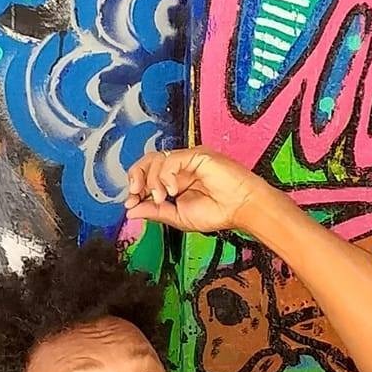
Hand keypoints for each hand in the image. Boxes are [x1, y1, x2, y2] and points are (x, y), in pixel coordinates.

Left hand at [123, 147, 270, 233]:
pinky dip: (166, 175)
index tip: (129, 203)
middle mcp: (179, 169)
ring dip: (152, 180)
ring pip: (155, 159)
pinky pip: (171, 159)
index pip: (146, 176)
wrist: (241, 209)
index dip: (134, 187)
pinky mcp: (196, 155)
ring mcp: (187, 160)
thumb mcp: (178, 217)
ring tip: (162, 197)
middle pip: (146, 162)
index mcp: (174, 181)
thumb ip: (154, 212)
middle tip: (136, 194)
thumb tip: (131, 211)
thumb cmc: (218, 212)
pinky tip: (173, 190)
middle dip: (136, 177)